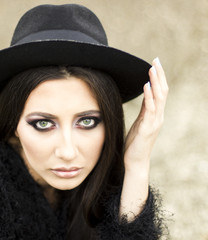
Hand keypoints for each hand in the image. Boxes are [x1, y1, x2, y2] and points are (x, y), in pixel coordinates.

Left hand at [124, 57, 167, 171]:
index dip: (158, 78)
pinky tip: (146, 86)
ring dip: (155, 82)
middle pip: (162, 92)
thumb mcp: (140, 121)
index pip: (160, 92)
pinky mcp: (147, 129)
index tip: (155, 64)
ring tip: (152, 69)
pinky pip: (149, 110)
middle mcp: (158, 117)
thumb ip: (145, 108)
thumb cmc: (136, 142)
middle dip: (159, 75)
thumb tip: (146, 93)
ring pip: (158, 98)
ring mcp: (154, 123)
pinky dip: (149, 97)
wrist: (135, 160)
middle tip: (156, 60)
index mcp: (155, 114)